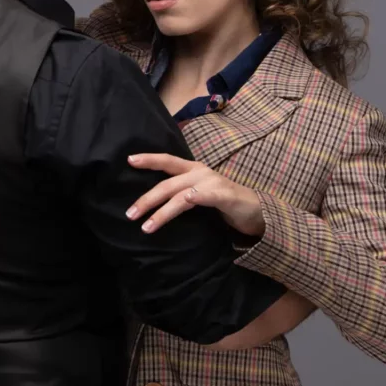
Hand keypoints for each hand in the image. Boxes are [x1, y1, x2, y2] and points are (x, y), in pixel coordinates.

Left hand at [125, 153, 265, 235]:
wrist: (255, 209)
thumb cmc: (222, 201)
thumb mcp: (197, 192)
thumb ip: (179, 192)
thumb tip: (151, 200)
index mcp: (192, 169)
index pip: (167, 161)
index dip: (149, 159)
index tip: (129, 160)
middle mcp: (199, 172)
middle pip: (167, 183)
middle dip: (146, 199)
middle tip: (130, 213)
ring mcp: (212, 183)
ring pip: (180, 195)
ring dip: (161, 211)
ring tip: (146, 226)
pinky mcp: (224, 195)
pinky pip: (204, 196)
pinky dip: (193, 198)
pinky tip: (186, 201)